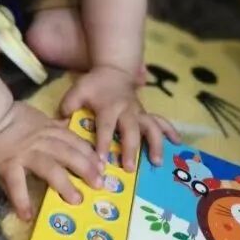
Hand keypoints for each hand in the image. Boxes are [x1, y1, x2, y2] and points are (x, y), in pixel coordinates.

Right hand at [0, 101, 104, 220]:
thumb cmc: (14, 116)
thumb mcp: (39, 117)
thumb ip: (54, 124)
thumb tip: (69, 124)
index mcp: (49, 130)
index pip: (73, 141)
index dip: (89, 154)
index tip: (103, 167)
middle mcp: (41, 141)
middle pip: (67, 153)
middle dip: (85, 168)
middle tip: (99, 184)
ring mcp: (25, 153)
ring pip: (48, 168)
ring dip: (64, 184)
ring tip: (76, 200)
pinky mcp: (9, 164)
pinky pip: (16, 183)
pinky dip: (21, 200)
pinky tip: (27, 215)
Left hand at [60, 66, 179, 170]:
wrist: (114, 70)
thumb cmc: (95, 85)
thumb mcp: (79, 89)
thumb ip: (69, 104)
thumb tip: (61, 120)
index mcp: (108, 106)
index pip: (105, 127)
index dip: (103, 144)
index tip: (101, 162)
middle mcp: (126, 110)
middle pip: (131, 130)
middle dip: (130, 149)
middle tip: (129, 168)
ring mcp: (139, 112)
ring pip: (151, 126)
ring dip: (155, 144)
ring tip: (156, 163)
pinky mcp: (147, 114)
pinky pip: (161, 122)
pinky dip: (170, 132)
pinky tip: (177, 144)